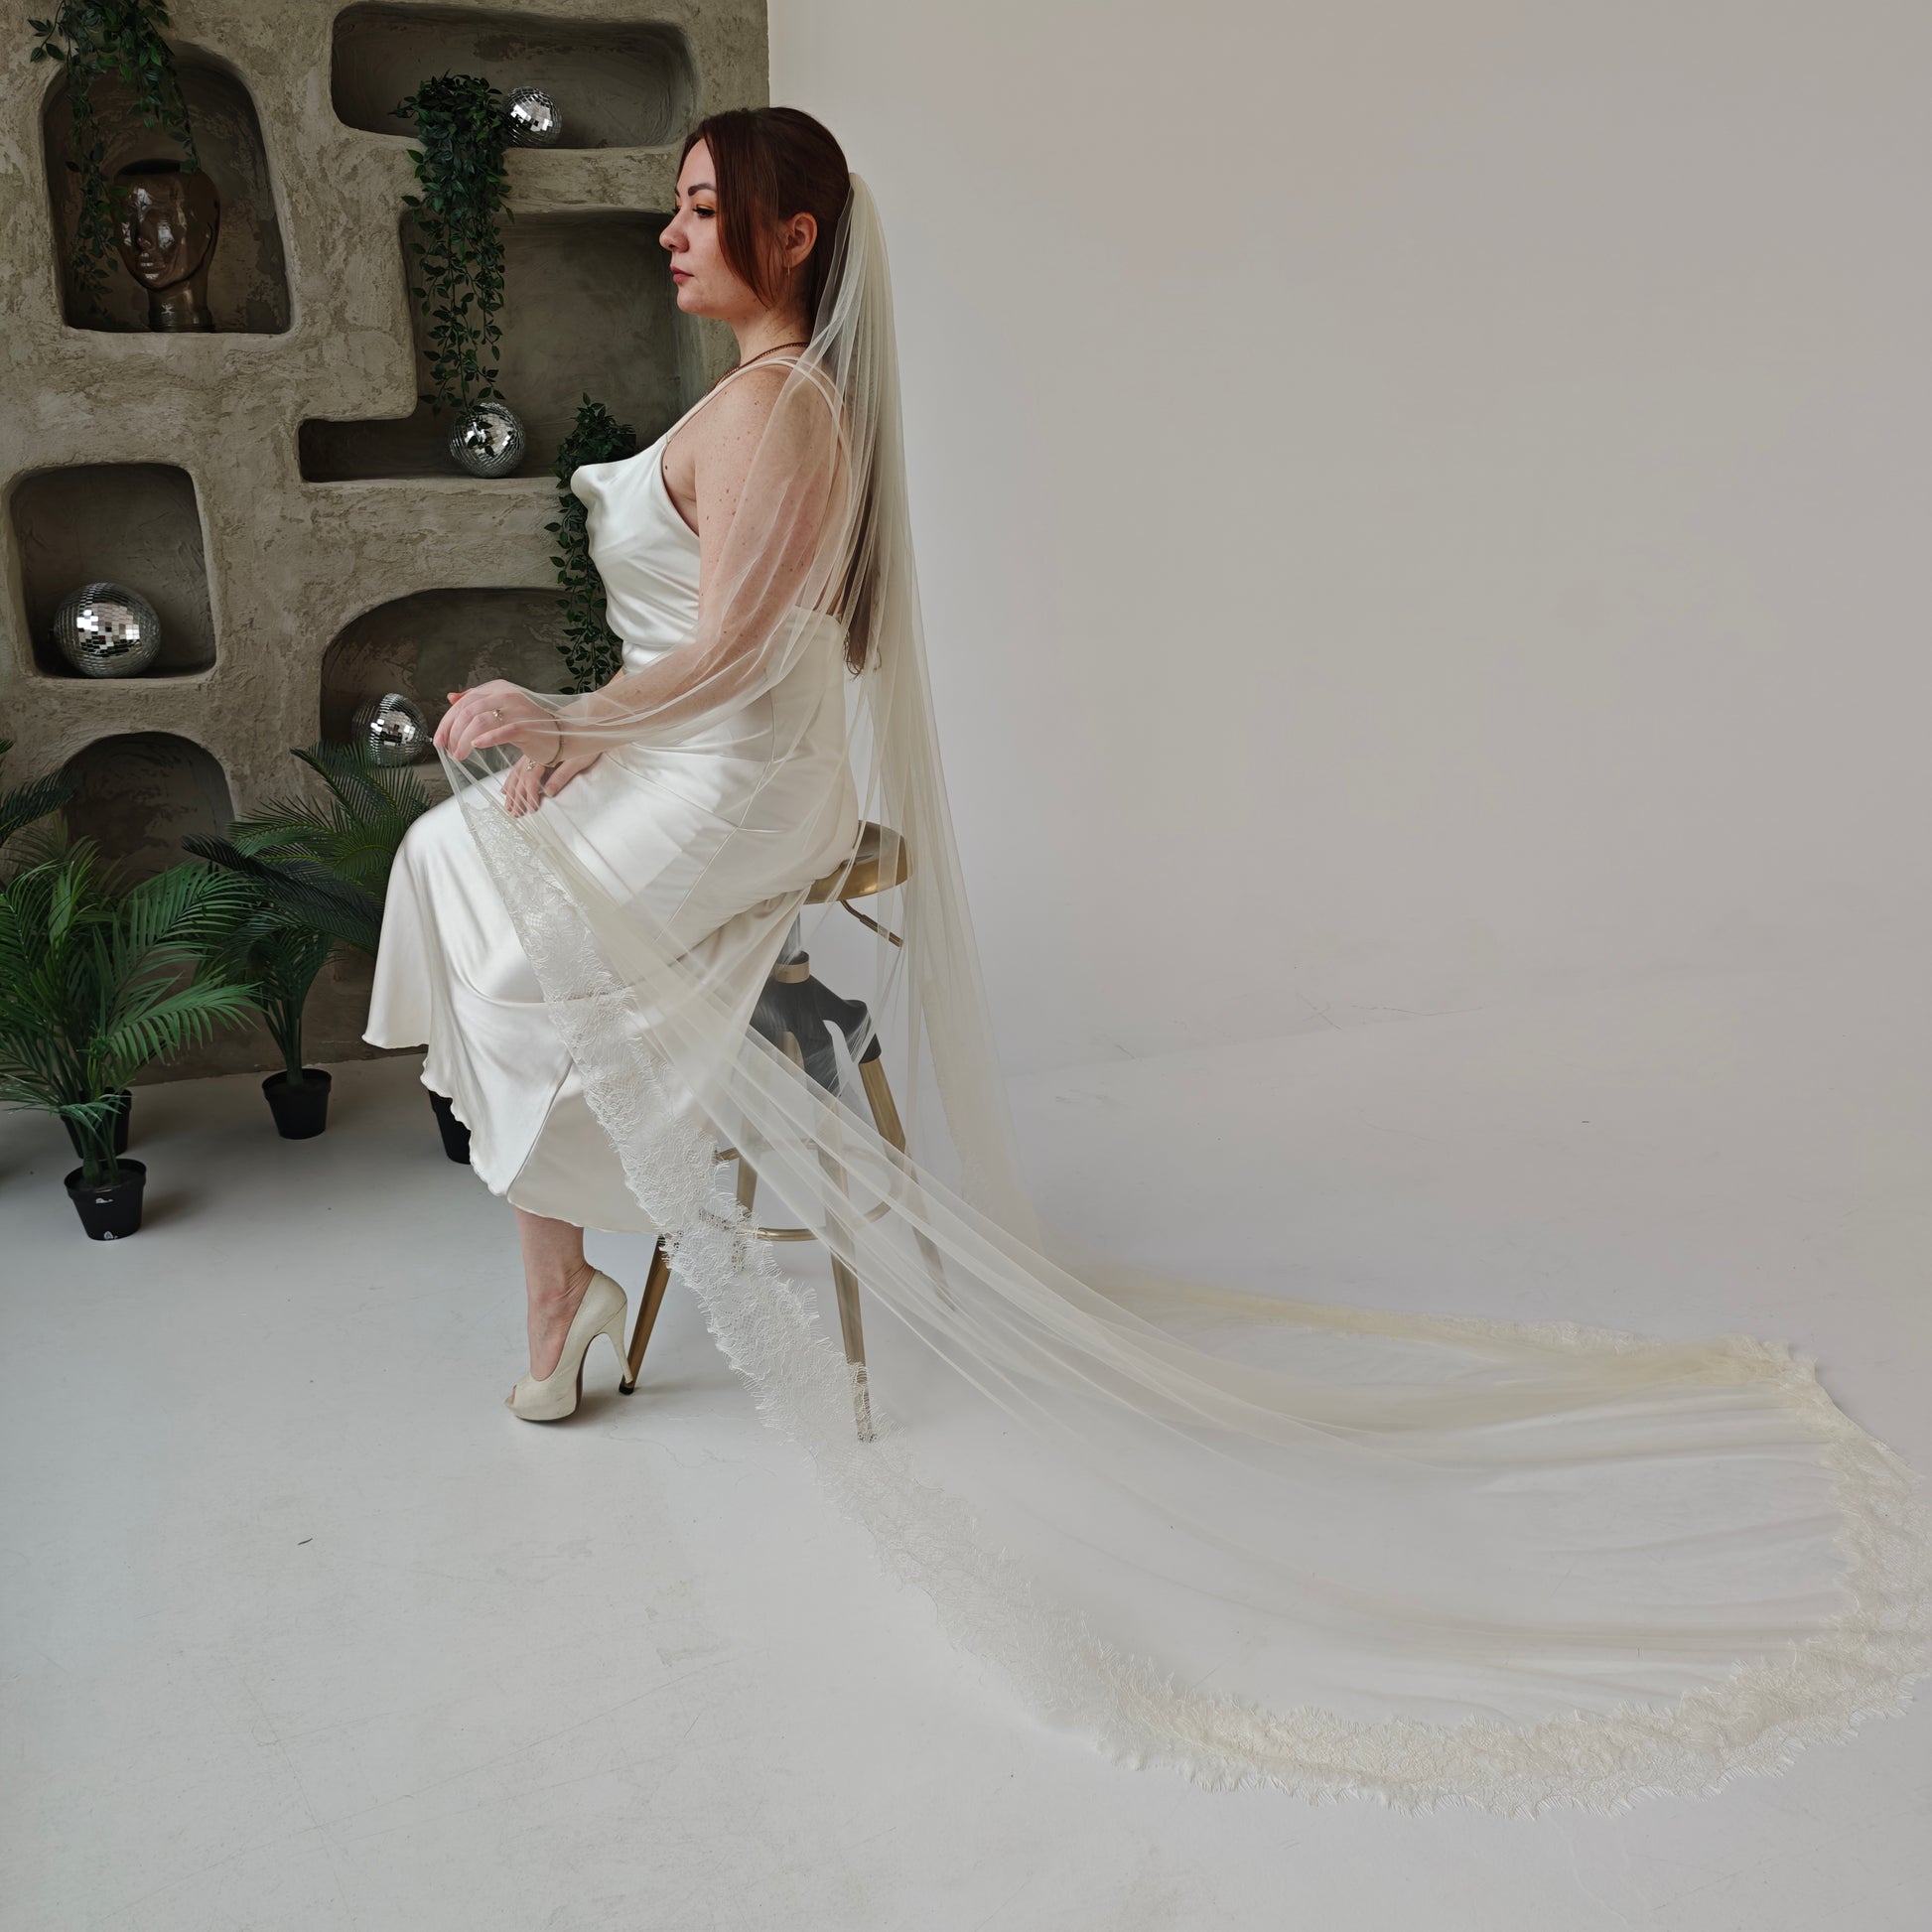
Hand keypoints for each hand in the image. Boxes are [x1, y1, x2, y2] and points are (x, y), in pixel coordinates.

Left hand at [433, 680, 558, 761]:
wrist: (561, 734)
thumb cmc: (529, 723)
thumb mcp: (500, 707)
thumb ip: (477, 701)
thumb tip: (451, 698)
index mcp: (497, 688)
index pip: (463, 702)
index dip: (447, 722)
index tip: (439, 739)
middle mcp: (506, 695)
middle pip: (468, 711)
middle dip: (452, 732)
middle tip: (448, 749)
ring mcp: (517, 710)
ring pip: (480, 722)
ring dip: (464, 740)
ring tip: (459, 755)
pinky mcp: (527, 727)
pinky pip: (503, 731)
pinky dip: (487, 739)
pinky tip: (476, 745)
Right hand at [502, 749, 601, 817]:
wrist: (587, 730)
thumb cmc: (584, 745)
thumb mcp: (576, 761)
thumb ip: (562, 776)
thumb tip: (549, 792)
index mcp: (543, 755)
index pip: (531, 777)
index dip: (530, 794)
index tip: (531, 808)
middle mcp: (533, 754)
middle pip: (521, 778)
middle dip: (517, 797)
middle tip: (516, 814)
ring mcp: (531, 754)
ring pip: (516, 774)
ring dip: (512, 792)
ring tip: (509, 807)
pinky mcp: (533, 755)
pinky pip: (517, 769)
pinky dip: (511, 781)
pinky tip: (505, 790)